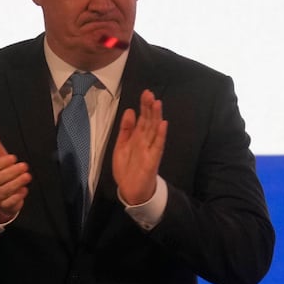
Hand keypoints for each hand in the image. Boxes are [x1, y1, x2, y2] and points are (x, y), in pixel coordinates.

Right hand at [0, 125, 30, 223]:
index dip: (2, 163)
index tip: (13, 157)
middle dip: (12, 173)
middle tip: (25, 166)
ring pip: (4, 191)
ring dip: (16, 184)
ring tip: (27, 176)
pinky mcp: (4, 206)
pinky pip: (9, 203)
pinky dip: (17, 198)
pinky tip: (24, 191)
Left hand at [112, 89, 166, 205]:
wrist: (130, 190)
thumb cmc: (126, 168)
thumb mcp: (121, 146)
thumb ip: (125, 129)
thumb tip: (130, 110)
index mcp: (137, 137)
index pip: (142, 118)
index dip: (144, 106)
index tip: (145, 93)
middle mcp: (145, 141)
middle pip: (149, 121)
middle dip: (149, 108)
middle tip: (150, 93)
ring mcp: (150, 149)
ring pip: (154, 130)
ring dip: (156, 117)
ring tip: (157, 103)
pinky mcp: (153, 159)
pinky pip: (158, 146)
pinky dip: (160, 135)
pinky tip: (163, 125)